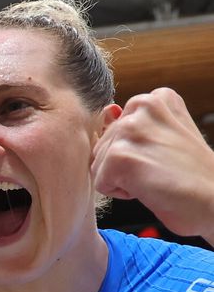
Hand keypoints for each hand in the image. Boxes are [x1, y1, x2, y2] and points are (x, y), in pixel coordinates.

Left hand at [92, 88, 213, 240]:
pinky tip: (150, 186)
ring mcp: (130, 129)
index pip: (115, 129)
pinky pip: (100, 183)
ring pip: (99, 164)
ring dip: (123, 179)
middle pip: (103, 146)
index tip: (165, 155)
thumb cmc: (192, 175)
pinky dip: (122, 193)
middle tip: (161, 169)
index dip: (136, 151)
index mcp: (156, 98)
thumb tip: (107, 111)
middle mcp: (142, 105)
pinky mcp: (120, 155)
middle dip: (126, 165)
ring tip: (157, 176)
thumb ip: (135, 124)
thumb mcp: (166, 137)